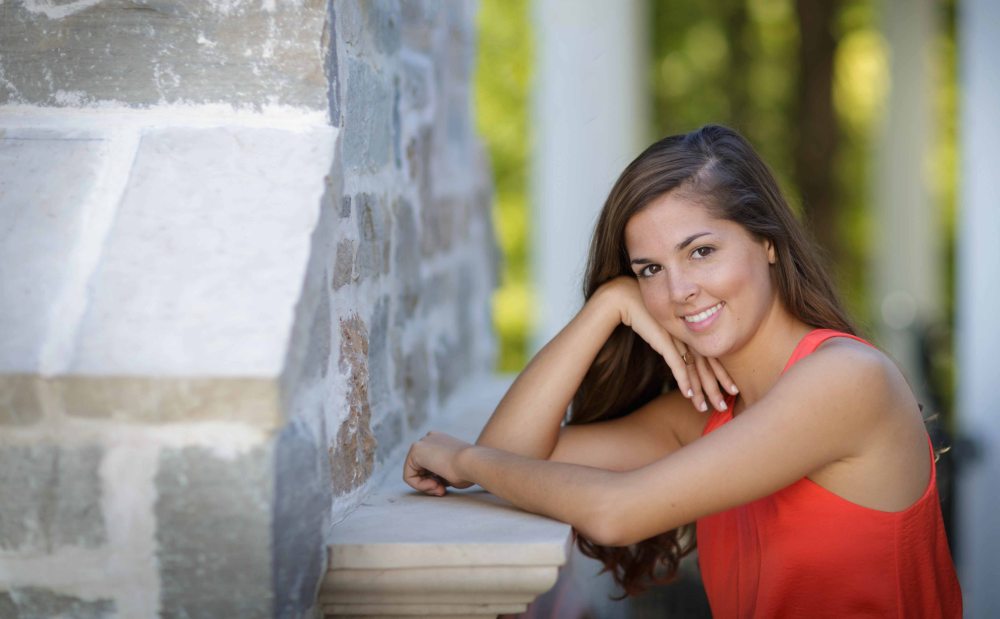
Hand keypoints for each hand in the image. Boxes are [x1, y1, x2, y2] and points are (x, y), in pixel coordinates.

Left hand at [403, 432, 474, 495]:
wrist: (473, 463)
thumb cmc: (469, 470)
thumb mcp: (453, 471)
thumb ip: (440, 473)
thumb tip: (432, 481)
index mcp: (441, 441)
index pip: (429, 467)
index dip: (435, 481)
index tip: (445, 488)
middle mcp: (430, 438)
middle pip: (420, 469)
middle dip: (429, 483)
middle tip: (442, 491)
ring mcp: (422, 442)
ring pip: (413, 473)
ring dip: (425, 486)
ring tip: (440, 488)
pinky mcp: (415, 449)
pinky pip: (409, 476)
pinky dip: (419, 485)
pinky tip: (434, 484)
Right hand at [596, 277, 737, 411]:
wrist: (628, 299)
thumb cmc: (644, 314)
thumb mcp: (663, 331)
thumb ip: (673, 343)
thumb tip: (679, 356)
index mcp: (691, 334)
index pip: (712, 358)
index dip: (722, 375)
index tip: (731, 390)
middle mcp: (688, 337)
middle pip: (707, 366)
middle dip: (716, 388)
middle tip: (724, 407)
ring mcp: (678, 339)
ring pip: (694, 370)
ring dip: (700, 391)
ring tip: (704, 408)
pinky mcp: (665, 342)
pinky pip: (677, 365)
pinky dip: (684, 380)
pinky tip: (688, 395)